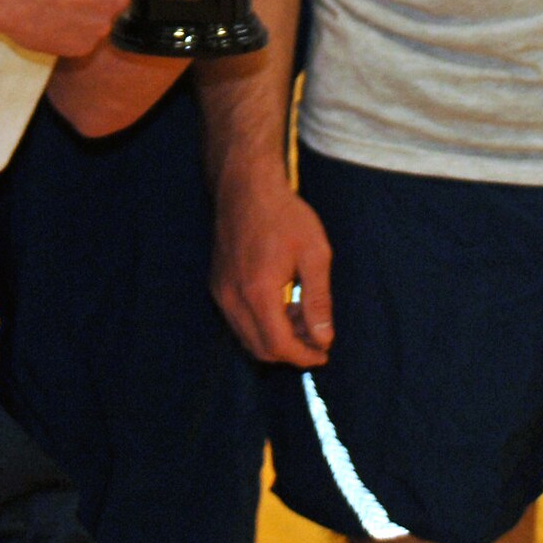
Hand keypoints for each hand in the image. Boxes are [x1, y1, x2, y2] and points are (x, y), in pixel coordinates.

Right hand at [212, 165, 331, 366]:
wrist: (246, 185)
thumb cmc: (284, 215)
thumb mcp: (314, 253)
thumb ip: (319, 300)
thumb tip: (324, 339)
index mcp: (257, 291)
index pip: (279, 345)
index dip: (304, 356)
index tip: (324, 353)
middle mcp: (232, 297)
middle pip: (260, 348)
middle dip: (291, 350)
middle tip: (316, 334)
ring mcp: (221, 290)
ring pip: (247, 336)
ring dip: (276, 338)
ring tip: (302, 315)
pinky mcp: (217, 282)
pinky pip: (238, 320)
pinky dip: (261, 324)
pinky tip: (281, 302)